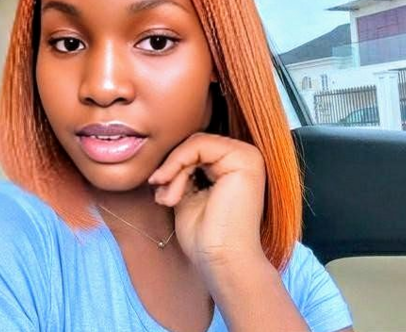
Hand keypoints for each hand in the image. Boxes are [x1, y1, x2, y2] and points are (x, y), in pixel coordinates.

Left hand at [148, 133, 266, 277]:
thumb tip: (162, 150)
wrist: (222, 262)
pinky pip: (198, 145)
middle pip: (193, 144)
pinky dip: (178, 165)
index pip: (195, 148)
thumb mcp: (186, 192)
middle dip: (170, 168)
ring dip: (173, 170)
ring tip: (168, 199)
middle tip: (161, 195)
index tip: (157, 188)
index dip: (172, 164)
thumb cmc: (205, 236)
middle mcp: (244, 157)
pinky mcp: (245, 159)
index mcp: (233, 165)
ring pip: (194, 143)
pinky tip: (174, 195)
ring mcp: (248, 156)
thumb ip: (181, 169)